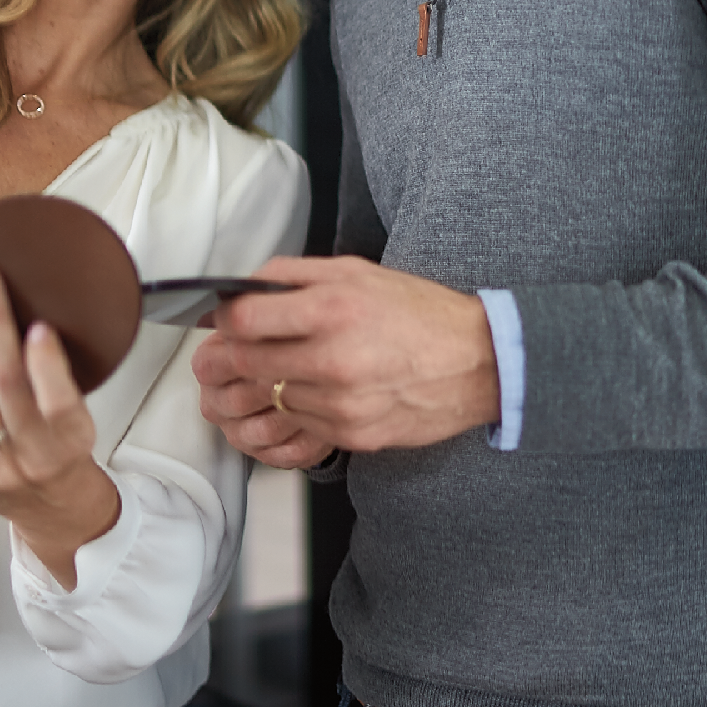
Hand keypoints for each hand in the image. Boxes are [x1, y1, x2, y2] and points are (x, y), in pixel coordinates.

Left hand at [0, 267, 119, 589]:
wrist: (53, 510)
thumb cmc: (67, 457)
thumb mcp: (80, 421)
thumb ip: (57, 383)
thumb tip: (28, 324)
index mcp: (71, 442)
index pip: (58, 403)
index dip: (46, 366)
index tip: (38, 328)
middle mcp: (32, 457)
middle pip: (7, 388)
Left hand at [191, 256, 499, 462]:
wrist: (479, 363)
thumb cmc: (422, 313)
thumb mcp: (358, 272)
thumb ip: (294, 274)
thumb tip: (244, 286)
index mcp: (333, 309)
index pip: (243, 320)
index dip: (228, 320)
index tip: (232, 320)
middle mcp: (333, 359)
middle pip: (246, 364)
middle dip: (235, 355)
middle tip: (243, 349)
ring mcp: (341, 404)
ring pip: (269, 398)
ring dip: (267, 385)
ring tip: (291, 368)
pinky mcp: (351, 435)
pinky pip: (299, 423)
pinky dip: (298, 408)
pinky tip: (320, 390)